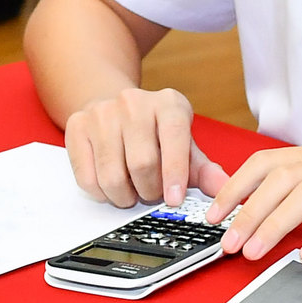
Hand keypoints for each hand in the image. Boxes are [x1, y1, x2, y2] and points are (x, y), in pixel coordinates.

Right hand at [62, 86, 227, 207]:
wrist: (115, 107)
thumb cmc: (155, 132)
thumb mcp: (183, 144)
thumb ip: (203, 169)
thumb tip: (224, 189)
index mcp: (169, 103)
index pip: (174, 139)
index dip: (175, 174)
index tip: (173, 200)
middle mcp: (134, 103)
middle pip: (142, 163)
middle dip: (149, 191)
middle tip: (151, 195)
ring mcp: (102, 113)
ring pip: (112, 174)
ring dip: (124, 196)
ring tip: (132, 192)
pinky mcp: (77, 127)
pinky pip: (88, 177)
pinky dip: (102, 193)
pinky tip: (111, 187)